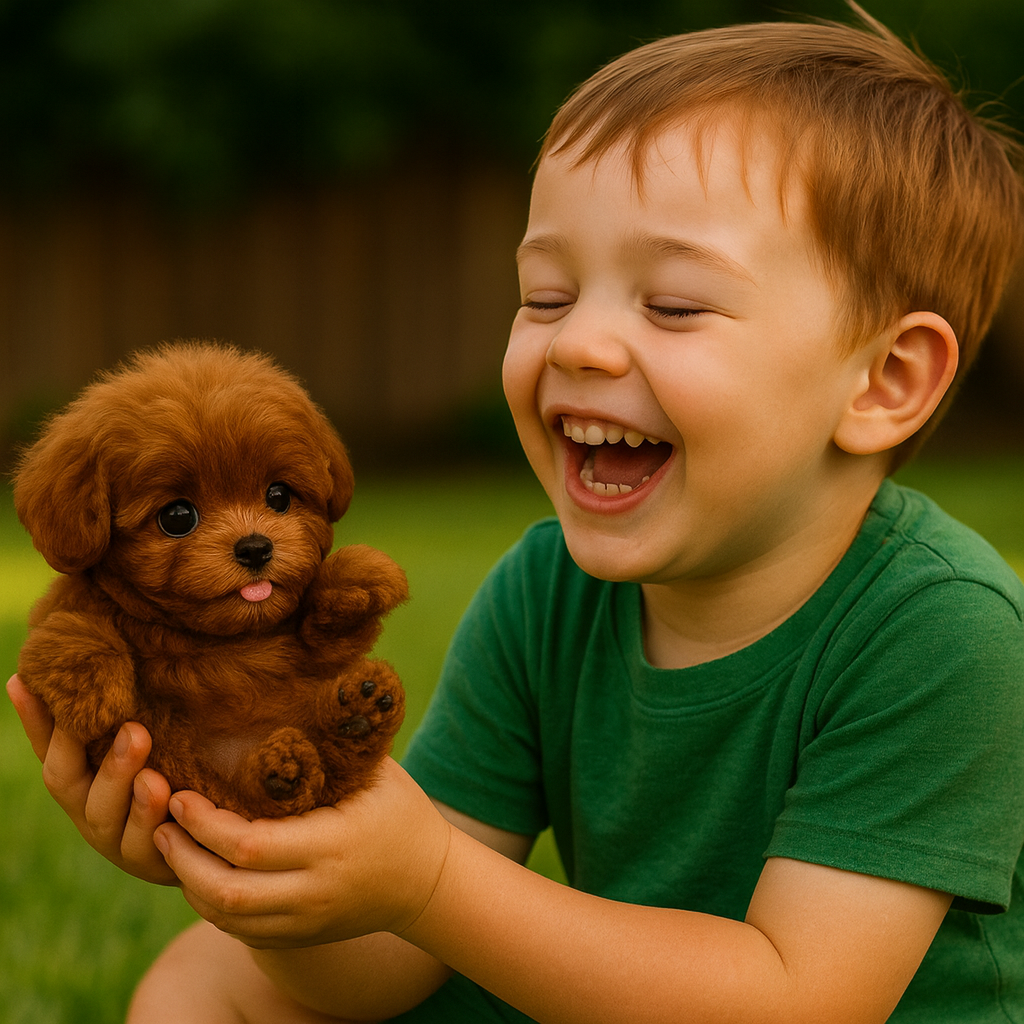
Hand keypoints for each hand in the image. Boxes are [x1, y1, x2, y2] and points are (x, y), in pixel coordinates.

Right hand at [7, 673, 177, 884]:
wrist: (203, 844)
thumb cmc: (168, 778)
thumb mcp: (147, 745)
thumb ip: (121, 713)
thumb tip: (101, 655)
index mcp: (78, 777)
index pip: (49, 743)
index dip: (34, 716)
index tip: (23, 680)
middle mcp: (87, 807)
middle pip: (69, 782)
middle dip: (90, 751)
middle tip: (133, 730)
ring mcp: (115, 838)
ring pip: (108, 817)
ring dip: (127, 792)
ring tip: (153, 778)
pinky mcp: (150, 861)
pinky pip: (151, 847)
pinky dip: (159, 826)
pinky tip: (175, 806)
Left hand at [154, 757, 452, 949]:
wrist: (428, 881)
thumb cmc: (401, 811)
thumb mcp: (377, 771)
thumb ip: (333, 744)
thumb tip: (291, 692)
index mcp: (332, 845)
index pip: (249, 846)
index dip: (206, 824)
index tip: (182, 795)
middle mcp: (314, 891)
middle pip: (226, 891)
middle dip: (183, 858)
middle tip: (162, 824)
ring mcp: (306, 920)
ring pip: (226, 918)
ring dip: (190, 884)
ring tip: (171, 846)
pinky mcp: (300, 937)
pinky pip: (240, 932)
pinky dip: (211, 905)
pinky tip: (199, 874)